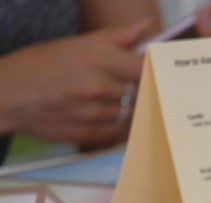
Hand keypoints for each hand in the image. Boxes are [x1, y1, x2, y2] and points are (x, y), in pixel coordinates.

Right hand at [0, 21, 147, 147]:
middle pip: (144, 93)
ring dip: (130, 108)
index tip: (162, 73)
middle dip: (143, 90)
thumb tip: (145, 28)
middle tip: (137, 87)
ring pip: (134, 113)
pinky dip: (119, 124)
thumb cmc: (41, 65)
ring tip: (113, 99)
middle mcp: (99, 87)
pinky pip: (121, 131)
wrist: (8, 96)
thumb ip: (116, 38)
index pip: (147, 68)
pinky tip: (106, 114)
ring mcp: (96, 113)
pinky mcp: (91, 133)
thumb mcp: (76, 44)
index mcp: (98, 58)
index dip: (158, 72)